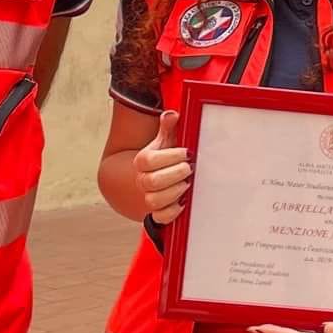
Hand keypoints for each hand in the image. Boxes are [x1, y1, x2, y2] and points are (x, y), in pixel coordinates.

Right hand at [133, 109, 191, 223]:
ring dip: (174, 192)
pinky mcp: (157, 213)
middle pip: (151, 182)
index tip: (187, 152)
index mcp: (143, 161)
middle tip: (190, 168)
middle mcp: (142, 180)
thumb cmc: (165, 157)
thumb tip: (172, 114)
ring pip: (154, 200)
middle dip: (175, 174)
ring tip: (187, 184)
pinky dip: (172, 212)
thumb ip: (168, 128)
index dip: (169, 157)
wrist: (156, 178)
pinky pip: (160, 217)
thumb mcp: (167, 140)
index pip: (149, 161)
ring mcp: (148, 197)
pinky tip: (183, 202)